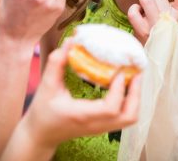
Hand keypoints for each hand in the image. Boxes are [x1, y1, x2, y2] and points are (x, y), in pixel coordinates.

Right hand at [22, 41, 141, 147]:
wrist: (40, 135)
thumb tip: (71, 41)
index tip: (119, 72)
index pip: (110, 108)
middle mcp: (95, 124)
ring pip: (130, 119)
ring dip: (136, 98)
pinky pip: (124, 117)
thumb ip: (56, 63)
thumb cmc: (42, 112)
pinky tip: (124, 86)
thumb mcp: (46, 86)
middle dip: (136, 93)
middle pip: (128, 116)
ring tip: (134, 78)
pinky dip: (130, 102)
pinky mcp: (103, 127)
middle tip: (136, 73)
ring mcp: (101, 128)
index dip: (119, 90)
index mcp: (82, 115)